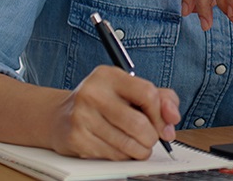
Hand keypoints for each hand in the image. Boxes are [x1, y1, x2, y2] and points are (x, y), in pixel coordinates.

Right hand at [46, 65, 179, 159]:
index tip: (164, 124)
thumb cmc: (103, 102)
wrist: (60, 116)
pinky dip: (123, 156)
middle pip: (139, 124)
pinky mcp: (77, 139)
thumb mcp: (129, 90)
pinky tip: (118, 147)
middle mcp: (92, 93)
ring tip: (137, 145)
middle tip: (150, 138)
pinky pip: (113, 155)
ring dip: (140, 150)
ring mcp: (82, 116)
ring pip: (128, 144)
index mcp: (108, 75)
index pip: (147, 94)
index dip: (161, 114)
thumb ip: (160, 97)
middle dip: (152, 137)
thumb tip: (172, 117)